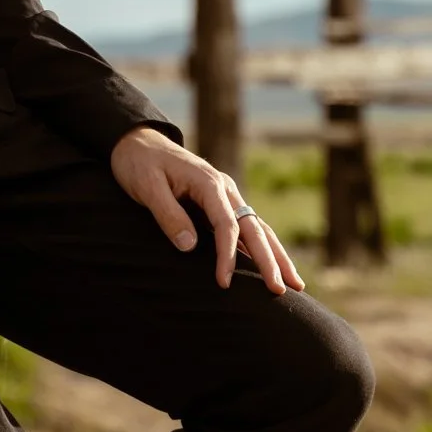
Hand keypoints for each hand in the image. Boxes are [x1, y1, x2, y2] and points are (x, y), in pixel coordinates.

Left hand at [110, 126, 305, 295]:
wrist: (136, 141)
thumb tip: (189, 246)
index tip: (223, 282)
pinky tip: (274, 264)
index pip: (227, 225)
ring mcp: (225, 194)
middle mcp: (224, 188)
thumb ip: (168, 214)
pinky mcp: (221, 202)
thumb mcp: (147, 186)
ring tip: (295, 284)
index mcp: (209, 182)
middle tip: (282, 290)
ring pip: (258, 227)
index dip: (227, 256)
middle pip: (254, 227)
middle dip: (270, 260)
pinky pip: (247, 226)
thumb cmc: (139, 163)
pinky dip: (263, 246)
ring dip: (276, 255)